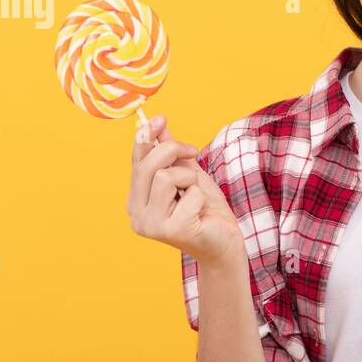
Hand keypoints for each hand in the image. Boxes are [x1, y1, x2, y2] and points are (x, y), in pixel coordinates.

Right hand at [126, 113, 244, 265]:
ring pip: (165, 177)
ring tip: (195, 194)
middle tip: (194, 152)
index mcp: (137, 199)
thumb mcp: (188, 174)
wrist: (225, 243)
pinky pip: (188, 194)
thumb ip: (171, 154)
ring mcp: (151, 225)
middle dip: (173, 150)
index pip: (136, 161)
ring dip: (189, 179)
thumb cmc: (205, 210)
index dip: (147, 137)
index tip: (161, 118)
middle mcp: (137, 214)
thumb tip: (157, 124)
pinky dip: (200, 197)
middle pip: (148, 166)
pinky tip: (201, 212)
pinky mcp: (172, 231)